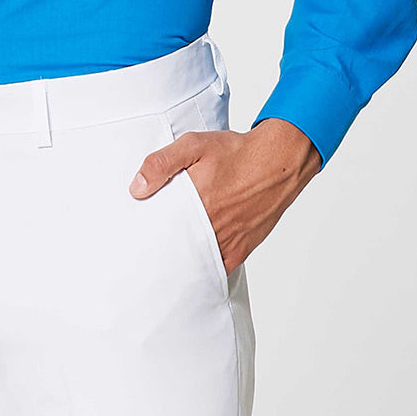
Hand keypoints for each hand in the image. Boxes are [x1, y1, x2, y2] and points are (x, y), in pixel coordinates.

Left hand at [130, 117, 320, 274]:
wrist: (280, 162)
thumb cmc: (238, 153)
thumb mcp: (195, 145)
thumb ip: (162, 164)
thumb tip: (137, 189)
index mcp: (196, 207)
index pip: (162, 233)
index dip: (149, 239)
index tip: (138, 241)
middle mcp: (211, 229)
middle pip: (178, 252)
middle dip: (163, 254)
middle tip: (149, 255)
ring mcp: (226, 243)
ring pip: (196, 263)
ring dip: (183, 263)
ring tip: (168, 262)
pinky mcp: (240, 250)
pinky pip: (217, 268)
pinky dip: (205, 269)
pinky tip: (194, 266)